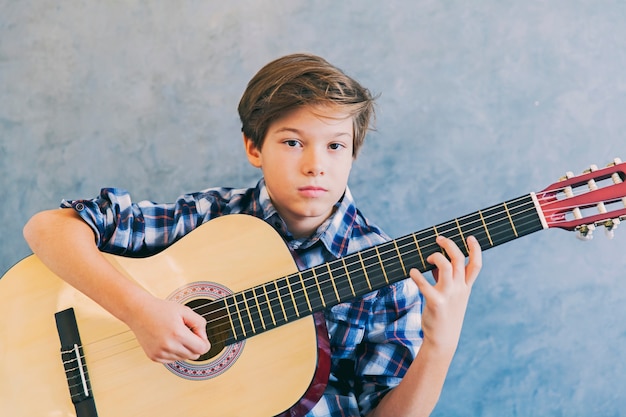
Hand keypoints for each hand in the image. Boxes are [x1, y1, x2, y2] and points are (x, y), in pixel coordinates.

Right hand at [126, 296, 211, 363]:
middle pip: (194, 355)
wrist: (138, 312)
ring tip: (175, 334)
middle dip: (195, 345)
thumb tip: (203, 337)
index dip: (204, 341)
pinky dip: (173, 351)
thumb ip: (200, 323)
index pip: (202, 348)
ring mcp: (160, 354)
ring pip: (183, 358)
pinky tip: (167, 340)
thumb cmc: (161, 309)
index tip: (199, 334)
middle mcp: (168, 346)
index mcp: (178, 334)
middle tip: (187, 332)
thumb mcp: (185, 310)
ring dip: (183, 348)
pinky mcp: (154, 357)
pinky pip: (172, 360)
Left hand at [409, 235, 481, 353]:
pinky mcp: (436, 303)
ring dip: (436, 257)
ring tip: (427, 258)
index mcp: (466, 287)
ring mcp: (449, 296)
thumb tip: (436, 261)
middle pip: (459, 260)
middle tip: (438, 239)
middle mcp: (460, 289)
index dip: (475, 249)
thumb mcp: (451, 296)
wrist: (443, 340)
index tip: (468, 237)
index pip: (476, 265)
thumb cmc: (445, 314)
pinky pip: (425, 285)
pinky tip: (412, 272)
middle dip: (449, 245)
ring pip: (446, 267)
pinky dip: (417, 276)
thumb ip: (445, 279)